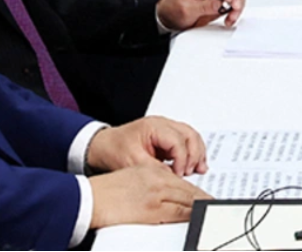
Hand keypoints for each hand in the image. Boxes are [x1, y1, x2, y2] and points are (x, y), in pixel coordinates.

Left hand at [87, 116, 207, 175]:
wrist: (102, 146)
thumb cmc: (113, 149)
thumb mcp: (131, 161)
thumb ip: (153, 168)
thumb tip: (172, 178)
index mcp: (154, 126)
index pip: (177, 140)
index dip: (182, 158)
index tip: (180, 174)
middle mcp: (163, 124)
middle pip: (190, 135)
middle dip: (195, 154)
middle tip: (193, 171)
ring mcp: (166, 128)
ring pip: (192, 136)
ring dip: (197, 153)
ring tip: (199, 168)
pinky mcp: (167, 136)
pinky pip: (187, 140)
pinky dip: (193, 152)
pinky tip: (194, 164)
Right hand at [88, 164, 207, 227]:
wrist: (89, 199)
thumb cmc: (106, 191)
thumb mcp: (133, 177)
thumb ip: (152, 181)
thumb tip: (167, 193)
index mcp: (153, 171)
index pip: (181, 182)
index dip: (196, 190)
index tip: (206, 196)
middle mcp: (158, 180)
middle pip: (188, 190)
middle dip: (203, 198)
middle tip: (216, 204)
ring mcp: (156, 194)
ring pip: (186, 199)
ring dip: (200, 206)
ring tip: (211, 210)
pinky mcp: (152, 209)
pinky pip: (177, 212)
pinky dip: (190, 214)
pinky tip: (197, 216)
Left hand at [155, 0, 244, 30]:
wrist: (169, 18)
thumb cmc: (173, 10)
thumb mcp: (186, 9)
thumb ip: (205, 6)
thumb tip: (222, 4)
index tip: (229, 1)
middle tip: (236, 8)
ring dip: (238, 4)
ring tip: (232, 17)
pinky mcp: (220, 1)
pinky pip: (234, 2)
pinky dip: (236, 10)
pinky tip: (230, 17)